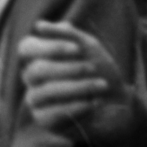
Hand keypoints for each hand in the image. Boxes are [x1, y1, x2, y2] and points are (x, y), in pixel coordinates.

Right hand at [17, 21, 133, 146]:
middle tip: (93, 68)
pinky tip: (93, 103)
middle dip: (68, 69)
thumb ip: (68, 35)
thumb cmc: (102, 72)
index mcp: (38, 57)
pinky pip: (52, 113)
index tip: (77, 49)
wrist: (120, 105)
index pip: (26, 48)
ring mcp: (37, 99)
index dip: (49, 47)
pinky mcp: (45, 120)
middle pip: (36, 70)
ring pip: (44, 92)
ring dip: (77, 87)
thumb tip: (39, 26)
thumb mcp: (90, 48)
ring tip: (101, 86)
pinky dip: (75, 107)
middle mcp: (33, 78)